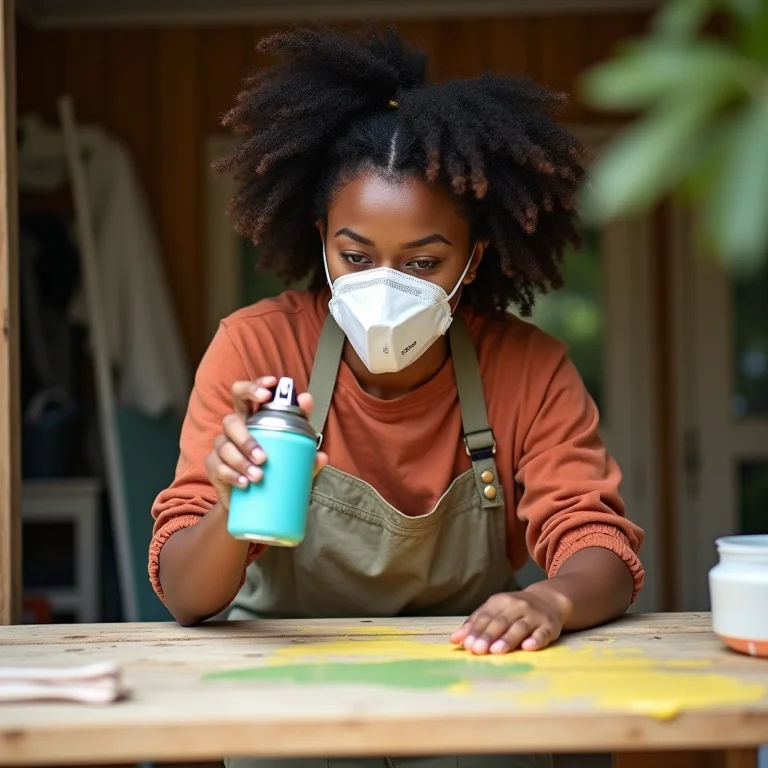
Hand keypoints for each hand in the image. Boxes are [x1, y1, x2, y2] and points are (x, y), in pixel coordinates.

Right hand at [204, 376, 328, 511]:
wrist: (253, 501)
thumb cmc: (274, 470)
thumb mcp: (294, 459)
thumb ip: (306, 454)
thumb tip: (322, 455)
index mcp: (251, 419)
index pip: (246, 394)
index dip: (254, 387)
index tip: (269, 390)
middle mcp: (233, 429)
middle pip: (230, 420)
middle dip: (246, 437)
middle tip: (263, 456)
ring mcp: (221, 448)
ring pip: (224, 446)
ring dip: (241, 461)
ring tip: (259, 476)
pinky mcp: (213, 467)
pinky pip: (218, 467)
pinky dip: (232, 474)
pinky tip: (244, 483)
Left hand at [450, 584, 572, 654]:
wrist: (549, 599)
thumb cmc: (515, 609)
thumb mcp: (495, 610)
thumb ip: (476, 623)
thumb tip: (454, 639)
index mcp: (500, 602)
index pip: (486, 616)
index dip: (476, 630)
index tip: (467, 644)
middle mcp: (516, 606)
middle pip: (500, 622)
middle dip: (488, 636)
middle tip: (478, 650)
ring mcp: (534, 615)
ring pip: (519, 627)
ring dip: (508, 639)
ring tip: (496, 650)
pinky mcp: (549, 626)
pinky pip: (542, 633)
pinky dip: (536, 640)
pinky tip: (528, 647)